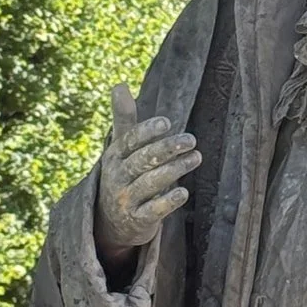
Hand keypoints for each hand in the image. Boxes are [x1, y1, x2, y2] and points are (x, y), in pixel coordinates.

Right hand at [94, 83, 200, 267]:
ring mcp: (126, 200)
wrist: (110, 223)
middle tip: (191, 139)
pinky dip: (167, 202)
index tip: (166, 122)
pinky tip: (184, 192)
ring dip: (174, 170)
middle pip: (142, 161)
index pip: (129, 142)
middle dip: (166, 149)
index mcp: (114, 157)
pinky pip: (153, 211)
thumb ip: (124, 119)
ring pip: (150, 183)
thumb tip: (119, 84)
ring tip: (196, 157)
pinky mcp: (137, 221)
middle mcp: (117, 178)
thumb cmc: (122, 176)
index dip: (146, 132)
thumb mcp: (120, 149)